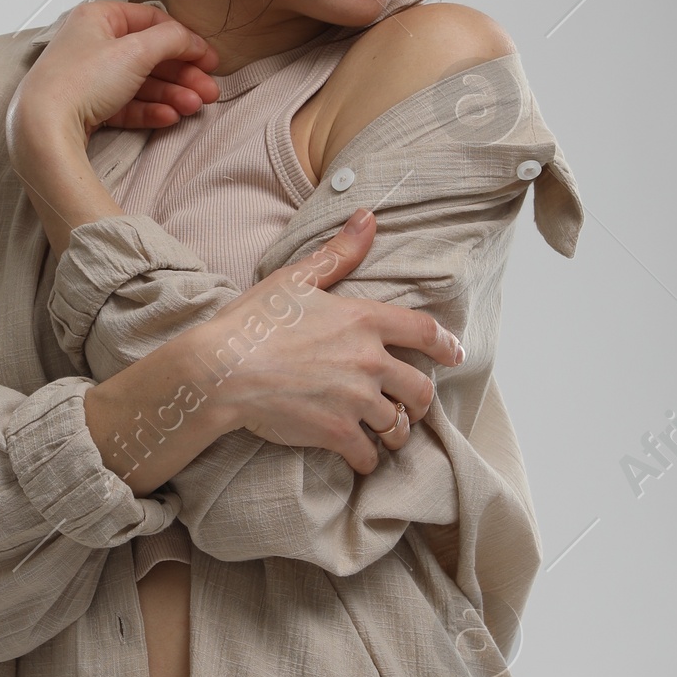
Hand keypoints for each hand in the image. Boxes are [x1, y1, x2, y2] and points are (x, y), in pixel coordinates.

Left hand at [7, 0, 218, 172]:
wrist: (43, 128)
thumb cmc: (84, 79)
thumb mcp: (135, 51)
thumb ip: (171, 40)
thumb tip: (192, 40)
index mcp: (97, 18)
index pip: (150, 21)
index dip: (183, 39)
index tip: (209, 59)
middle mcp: (91, 44)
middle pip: (148, 56)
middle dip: (183, 75)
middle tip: (210, 92)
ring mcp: (88, 78)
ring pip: (139, 83)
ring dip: (171, 94)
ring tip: (195, 108)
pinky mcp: (87, 108)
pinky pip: (125, 106)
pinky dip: (149, 110)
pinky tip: (171, 117)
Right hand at [187, 210, 464, 475]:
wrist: (222, 370)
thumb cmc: (254, 320)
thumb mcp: (297, 278)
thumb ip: (339, 253)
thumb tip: (368, 217)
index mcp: (364, 320)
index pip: (425, 332)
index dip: (446, 345)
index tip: (454, 355)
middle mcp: (369, 361)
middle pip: (421, 388)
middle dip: (420, 400)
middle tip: (412, 406)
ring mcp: (356, 400)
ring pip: (398, 425)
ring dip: (396, 431)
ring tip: (387, 434)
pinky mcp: (337, 432)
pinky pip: (368, 455)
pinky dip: (367, 459)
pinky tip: (360, 458)